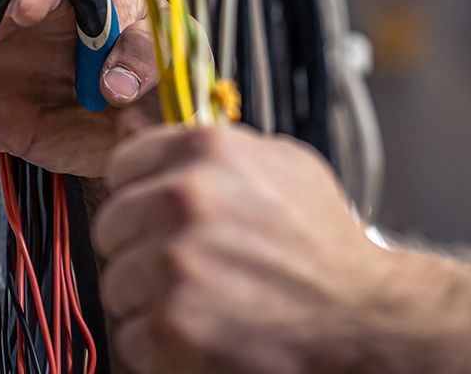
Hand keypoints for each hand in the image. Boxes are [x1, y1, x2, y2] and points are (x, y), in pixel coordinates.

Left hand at [93, 122, 391, 373]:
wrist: (359, 311)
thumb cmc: (323, 240)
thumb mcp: (281, 163)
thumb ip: (213, 146)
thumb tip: (140, 125)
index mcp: (207, 150)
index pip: (123, 164)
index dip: (139, 192)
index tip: (156, 213)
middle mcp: (185, 198)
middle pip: (110, 225)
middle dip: (140, 247)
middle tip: (186, 263)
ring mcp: (175, 261)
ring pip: (115, 283)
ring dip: (148, 298)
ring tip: (200, 298)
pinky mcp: (172, 323)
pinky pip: (129, 336)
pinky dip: (159, 344)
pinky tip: (202, 329)